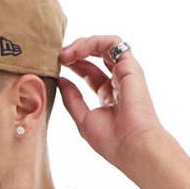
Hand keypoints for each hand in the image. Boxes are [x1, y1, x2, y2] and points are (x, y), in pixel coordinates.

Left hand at [56, 37, 164, 167]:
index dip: (73, 65)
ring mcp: (125, 72)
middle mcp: (118, 81)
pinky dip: (93, 42)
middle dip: (75, 51)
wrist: (132, 146)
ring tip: (66, 54)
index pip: (89, 72)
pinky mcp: (130, 66)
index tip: (56, 65)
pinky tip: (78, 52)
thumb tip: (60, 80)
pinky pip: (112, 42)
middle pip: (96, 55)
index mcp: (108, 95)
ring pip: (104, 45)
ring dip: (82, 44)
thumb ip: (72, 99)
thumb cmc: (112, 141)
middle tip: (59, 56)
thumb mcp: (84, 119)